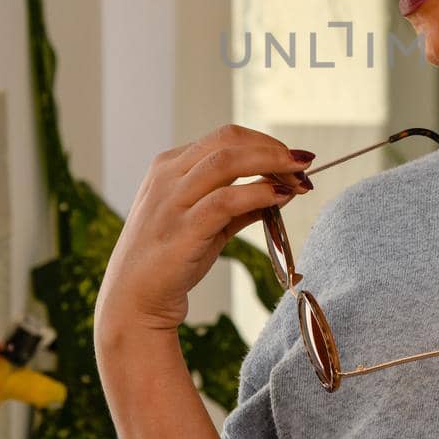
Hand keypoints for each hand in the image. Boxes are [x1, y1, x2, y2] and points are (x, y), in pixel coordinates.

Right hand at [95, 124, 312, 337]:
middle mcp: (167, 176)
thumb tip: (284, 188)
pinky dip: (258, 193)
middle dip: (272, 149)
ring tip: (299, 178)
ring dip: (271, 164)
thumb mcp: (207, 223)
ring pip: (227, 161)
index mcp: (170, 166)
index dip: (265, 143)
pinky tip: (280, 197)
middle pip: (229, 141)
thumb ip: (241, 204)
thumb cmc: (171, 260)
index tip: (294, 159)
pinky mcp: (181, 229)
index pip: (225, 138)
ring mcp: (171, 201)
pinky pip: (225, 200)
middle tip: (304, 164)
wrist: (134, 300)